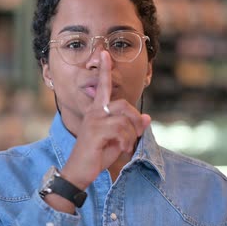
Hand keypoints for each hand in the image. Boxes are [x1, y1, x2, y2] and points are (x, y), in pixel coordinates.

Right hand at [61, 51, 150, 189]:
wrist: (78, 172)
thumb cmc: (96, 156)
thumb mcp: (117, 140)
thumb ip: (130, 128)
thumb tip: (147, 118)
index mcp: (96, 111)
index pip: (102, 86)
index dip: (104, 70)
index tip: (105, 53)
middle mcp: (94, 113)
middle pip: (124, 105)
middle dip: (135, 121)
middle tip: (136, 136)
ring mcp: (94, 121)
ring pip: (125, 119)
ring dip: (131, 135)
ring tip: (127, 146)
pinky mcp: (95, 131)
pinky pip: (121, 130)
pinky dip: (127, 141)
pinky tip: (123, 149)